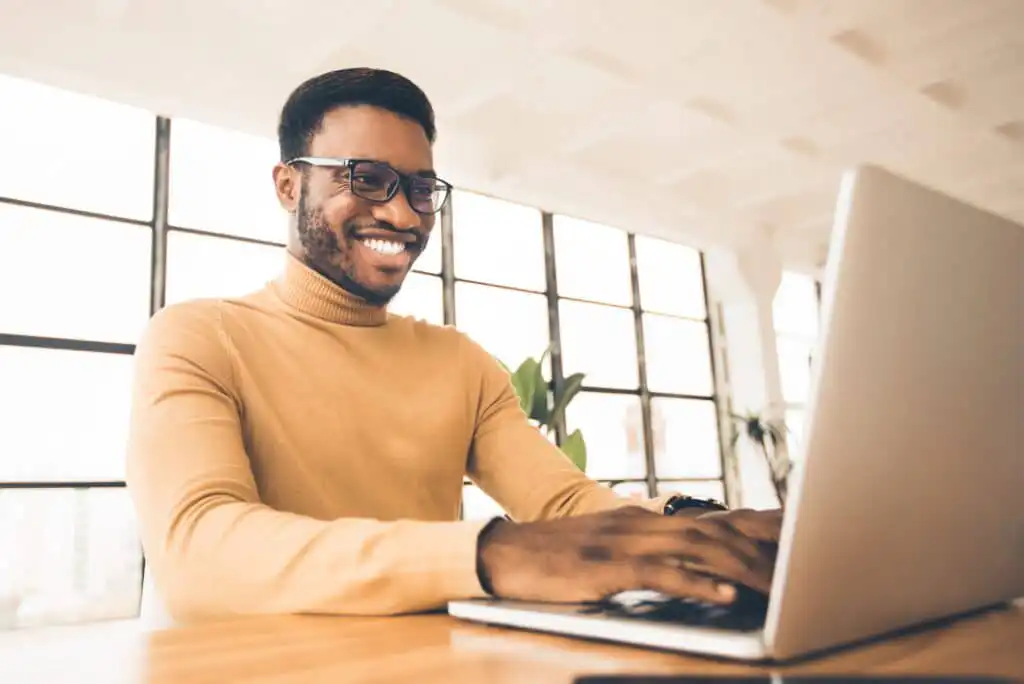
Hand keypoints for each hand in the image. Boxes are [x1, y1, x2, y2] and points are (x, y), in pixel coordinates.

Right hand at [476, 506, 780, 605]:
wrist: (507, 552)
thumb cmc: (559, 556)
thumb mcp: (610, 546)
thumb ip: (650, 550)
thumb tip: (695, 567)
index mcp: (644, 518)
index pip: (710, 519)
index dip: (755, 527)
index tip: (796, 538)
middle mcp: (640, 522)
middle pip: (713, 531)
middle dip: (760, 550)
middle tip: (801, 566)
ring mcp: (624, 542)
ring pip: (696, 548)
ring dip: (740, 566)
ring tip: (776, 585)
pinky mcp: (607, 567)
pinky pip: (660, 573)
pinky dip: (696, 583)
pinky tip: (723, 594)